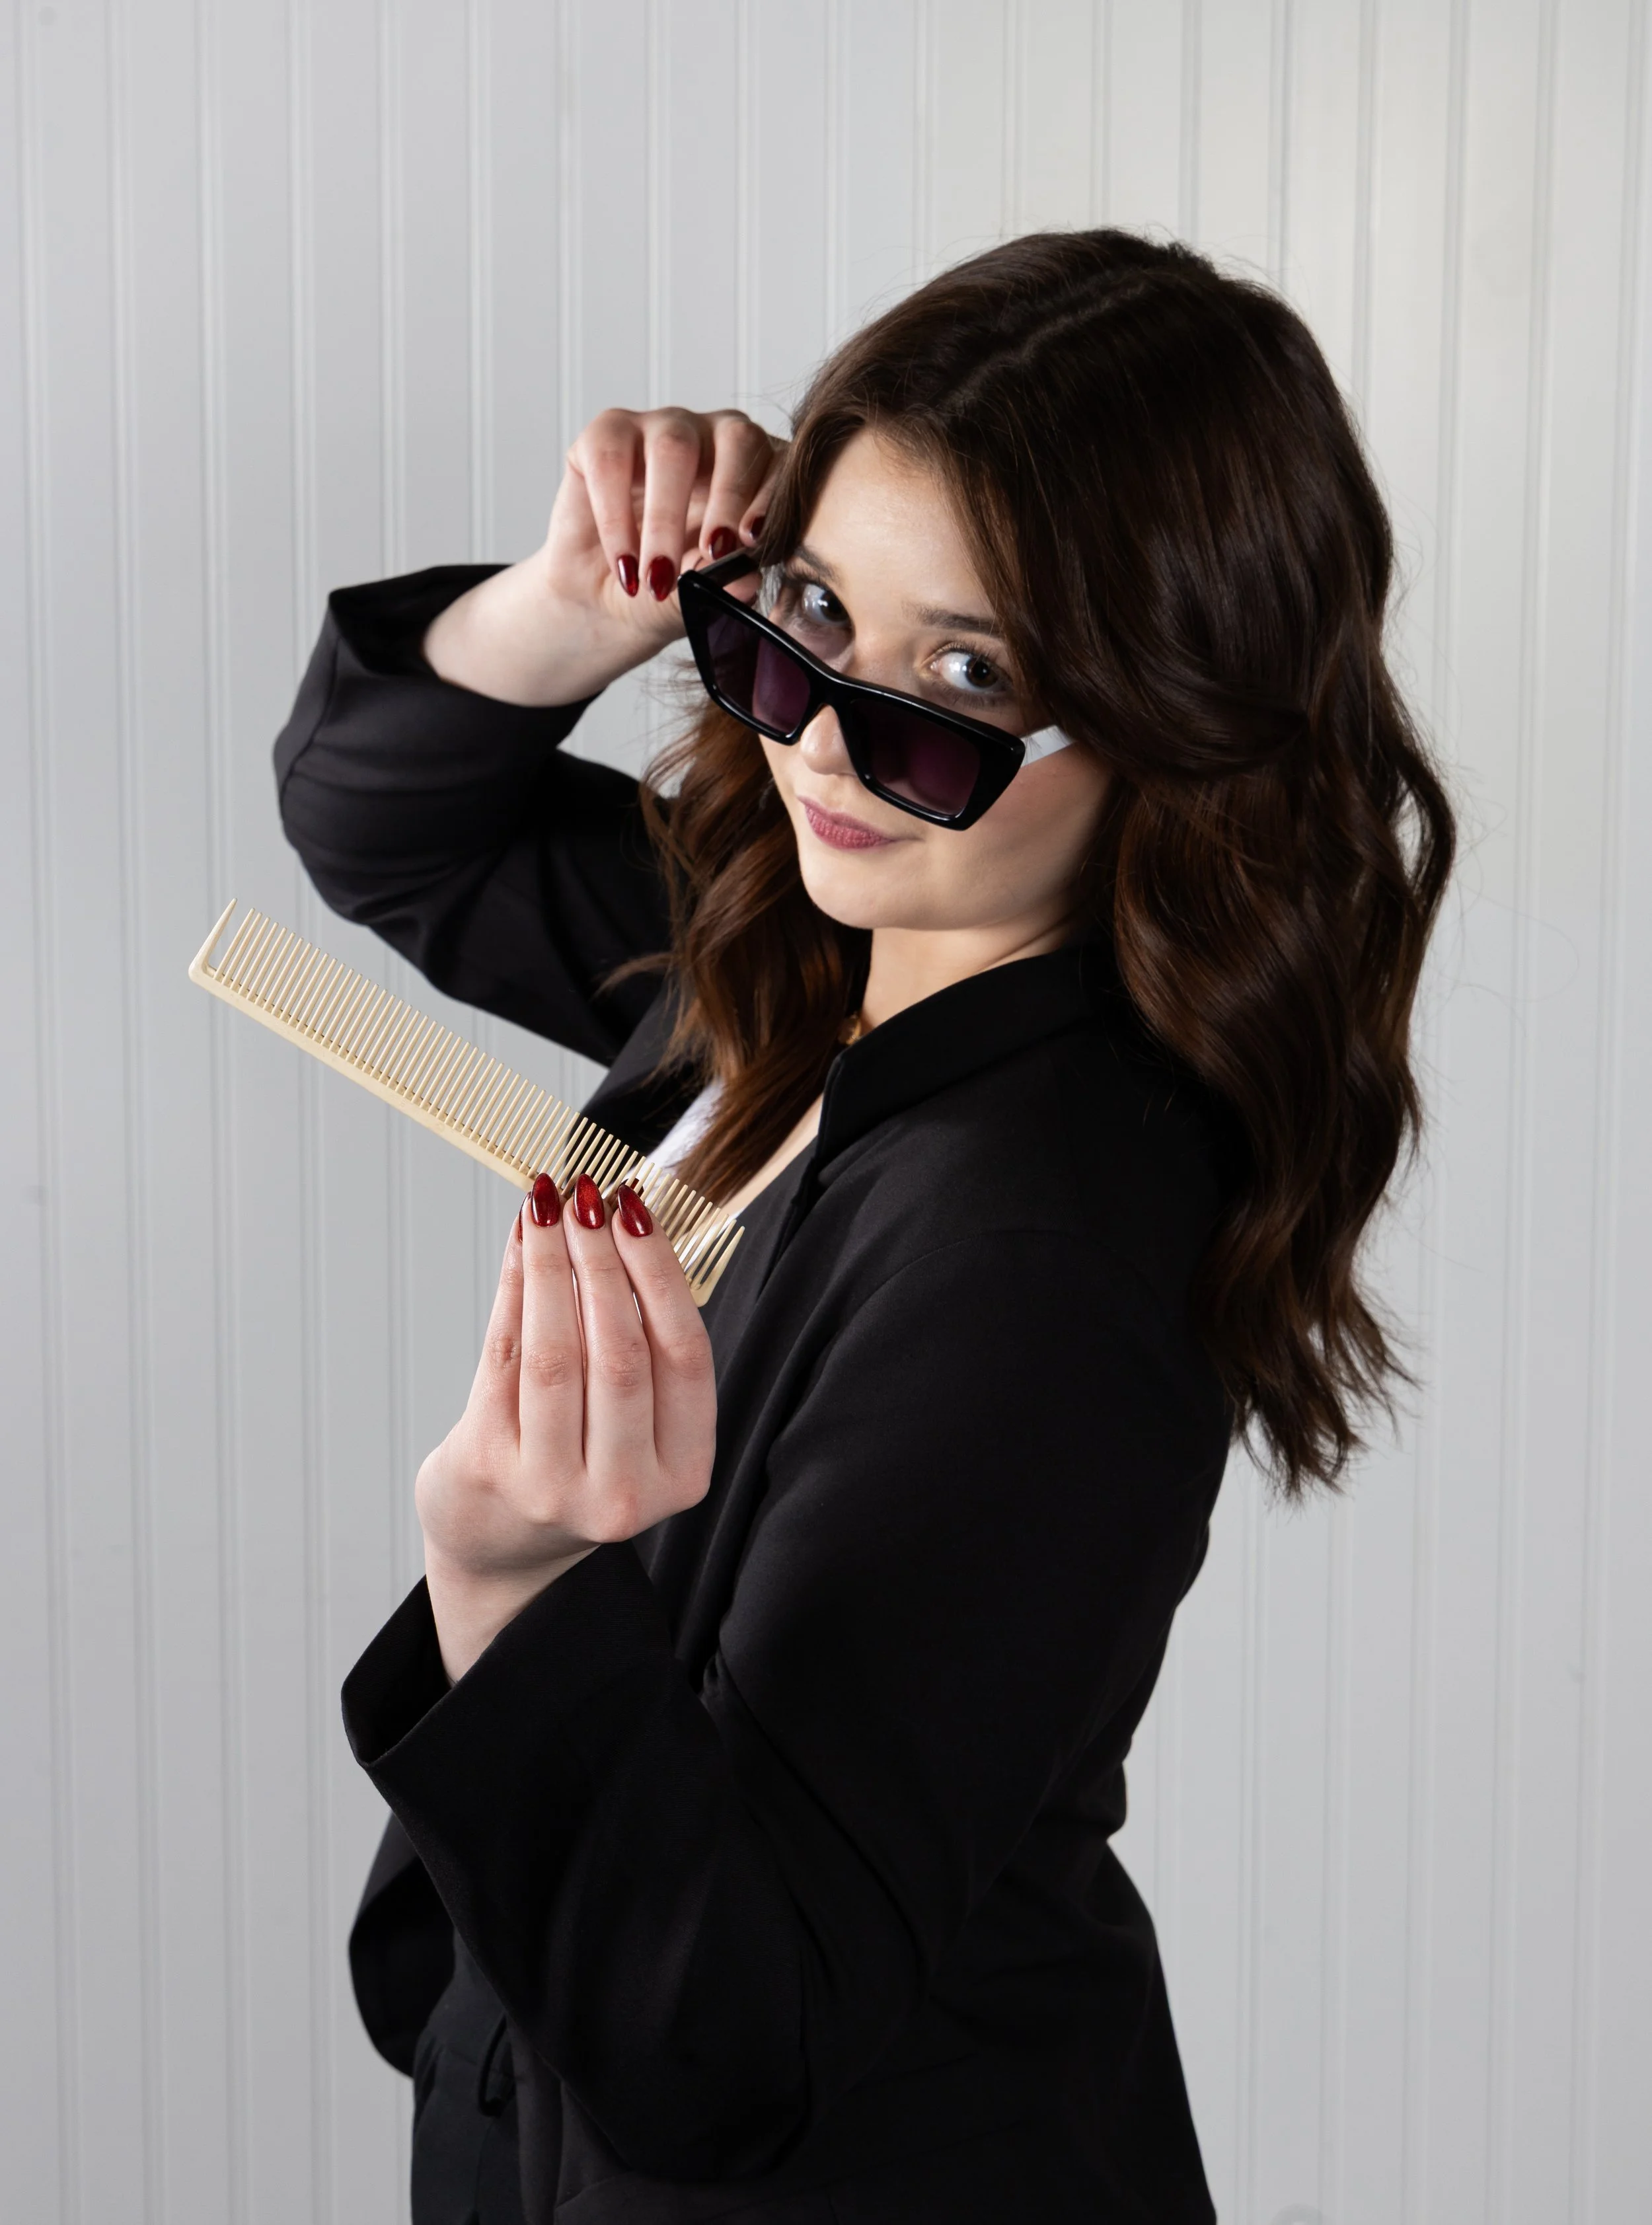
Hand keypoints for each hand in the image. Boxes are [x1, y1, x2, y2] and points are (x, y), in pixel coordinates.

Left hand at [416, 1175, 716, 1680]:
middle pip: (621, 1353)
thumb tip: (620, 1218)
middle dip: (604, 1260)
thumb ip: (641, 1340)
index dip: (661, 1273)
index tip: (639, 1209)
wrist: (501, 1545)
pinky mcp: (491, 1468)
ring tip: (548, 1204)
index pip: (684, 1356)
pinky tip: (519, 1245)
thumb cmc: (580, 1462)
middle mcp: (624, 1492)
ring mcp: (553, 1487)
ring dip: (551, 1265)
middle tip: (591, 1194)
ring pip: (557, 1354)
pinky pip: (504, 1359)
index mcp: (682, 1474)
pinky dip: (512, 1290)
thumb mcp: (634, 1422)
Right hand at [423, 406, 781, 706]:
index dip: (774, 496)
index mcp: (762, 478)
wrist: (600, 614)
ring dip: (661, 513)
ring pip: (672, 438)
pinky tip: (617, 558)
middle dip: (723, 502)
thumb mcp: (703, 602)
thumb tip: (751, 575)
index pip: (783, 461)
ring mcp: (663, 432)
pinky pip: (612, 447)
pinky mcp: (606, 438)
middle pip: (734, 435)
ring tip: (650, 576)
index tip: (759, 545)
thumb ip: (729, 585)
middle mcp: (719, 443)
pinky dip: (615, 508)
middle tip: (709, 561)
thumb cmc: (666, 603)